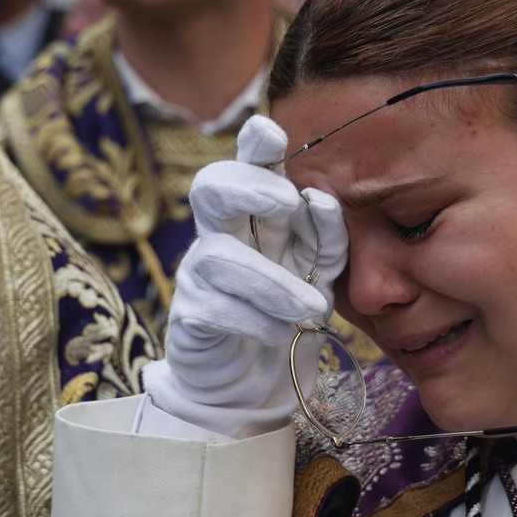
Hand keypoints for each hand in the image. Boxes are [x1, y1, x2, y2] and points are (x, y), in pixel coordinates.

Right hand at [144, 116, 348, 438]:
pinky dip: (255, 321)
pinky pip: (213, 308)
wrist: (253, 384)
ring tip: (314, 310)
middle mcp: (221, 236)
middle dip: (246, 185)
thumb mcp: (321, 274)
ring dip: (273, 282)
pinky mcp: (188, 317)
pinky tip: (280, 334)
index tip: (270, 131)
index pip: (248, 168)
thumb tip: (320, 199)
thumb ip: (328, 238)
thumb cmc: (287, 314)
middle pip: (210, 188)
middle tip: (286, 202)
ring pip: (218, 256)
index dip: (254, 148)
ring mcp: (198, 275)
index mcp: (254, 217)